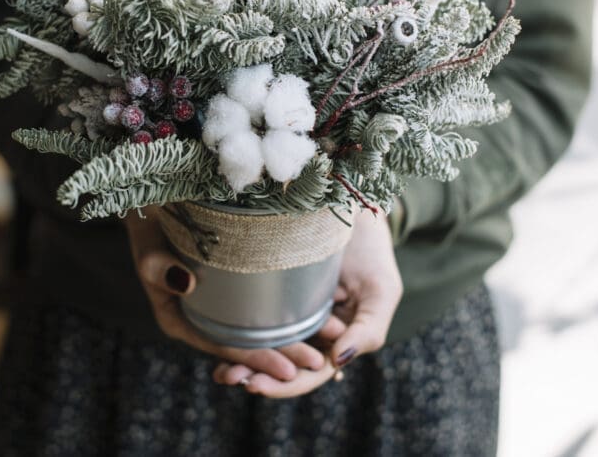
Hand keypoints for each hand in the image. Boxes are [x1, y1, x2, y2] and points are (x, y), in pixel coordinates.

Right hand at [126, 206, 335, 380]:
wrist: (151, 197)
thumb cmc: (147, 223)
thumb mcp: (147, 246)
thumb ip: (159, 267)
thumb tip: (186, 283)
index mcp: (181, 321)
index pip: (225, 348)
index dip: (257, 359)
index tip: (289, 369)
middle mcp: (202, 317)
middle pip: (247, 343)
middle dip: (284, 355)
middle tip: (320, 361)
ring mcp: (219, 301)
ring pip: (257, 326)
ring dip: (292, 336)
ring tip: (329, 340)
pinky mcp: (234, 283)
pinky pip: (261, 303)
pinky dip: (286, 310)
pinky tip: (316, 309)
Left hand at [213, 208, 402, 397]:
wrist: (354, 212)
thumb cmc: (373, 253)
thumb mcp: (381, 291)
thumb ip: (367, 331)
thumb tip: (337, 362)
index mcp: (337, 342)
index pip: (309, 373)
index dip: (283, 385)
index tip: (255, 385)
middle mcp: (312, 334)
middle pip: (282, 367)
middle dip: (255, 376)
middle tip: (227, 377)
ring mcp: (292, 316)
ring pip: (266, 348)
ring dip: (241, 361)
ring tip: (219, 371)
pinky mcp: (273, 295)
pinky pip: (254, 320)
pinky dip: (237, 334)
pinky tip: (216, 341)